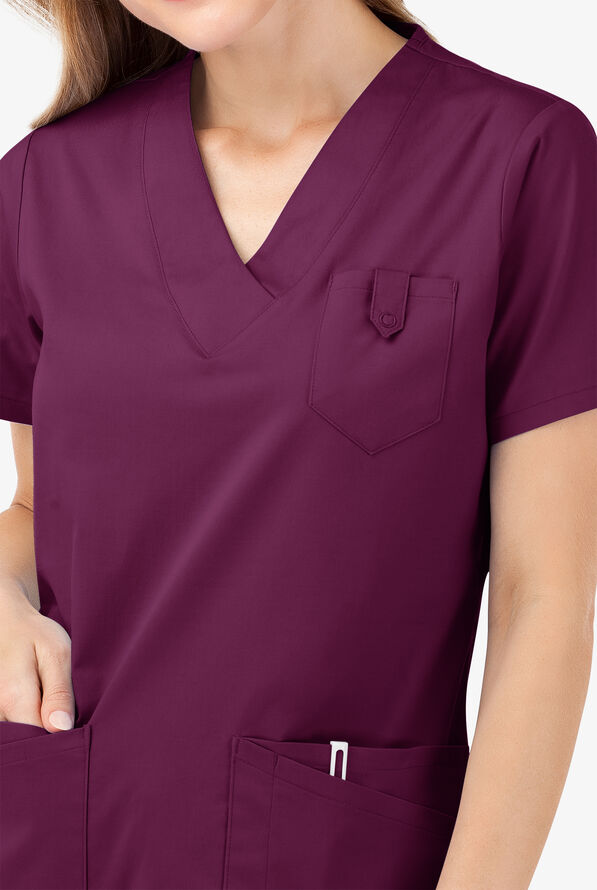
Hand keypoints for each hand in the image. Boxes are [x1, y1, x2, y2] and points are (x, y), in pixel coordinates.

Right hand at [0, 582, 74, 730]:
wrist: (5, 621)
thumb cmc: (34, 635)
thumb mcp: (56, 654)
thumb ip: (59, 693)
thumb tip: (61, 729)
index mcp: (14, 698)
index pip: (38, 739)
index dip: (59, 739)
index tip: (73, 727)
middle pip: (25, 740)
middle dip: (46, 735)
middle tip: (63, 712)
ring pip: (17, 734)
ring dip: (36, 725)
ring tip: (48, 700)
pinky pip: (11, 724)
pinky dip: (26, 719)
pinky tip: (38, 704)